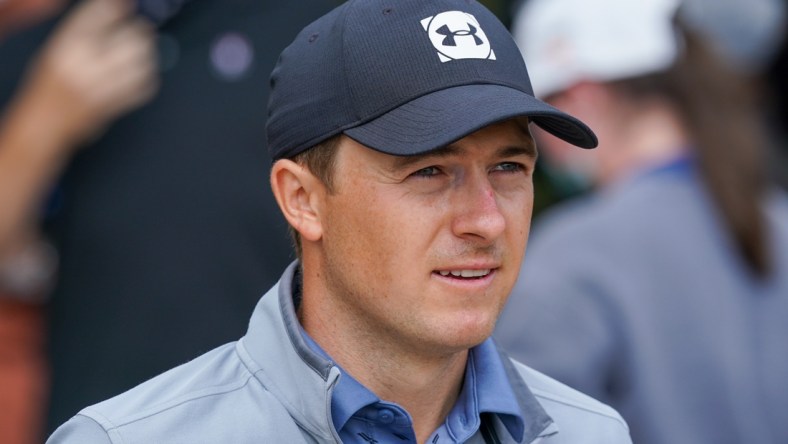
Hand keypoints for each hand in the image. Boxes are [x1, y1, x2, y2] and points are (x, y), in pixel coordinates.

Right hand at [18, 0, 158, 148]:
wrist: (47, 121)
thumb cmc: (53, 81)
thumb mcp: (61, 46)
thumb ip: (89, 26)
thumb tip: (121, 7)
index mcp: (68, 45)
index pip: (102, 14)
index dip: (120, 7)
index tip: (127, 7)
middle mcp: (85, 64)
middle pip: (131, 38)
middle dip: (141, 32)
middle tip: (140, 31)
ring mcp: (102, 86)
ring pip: (142, 62)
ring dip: (148, 54)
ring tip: (141, 52)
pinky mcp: (117, 105)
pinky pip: (145, 86)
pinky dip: (148, 77)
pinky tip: (140, 73)